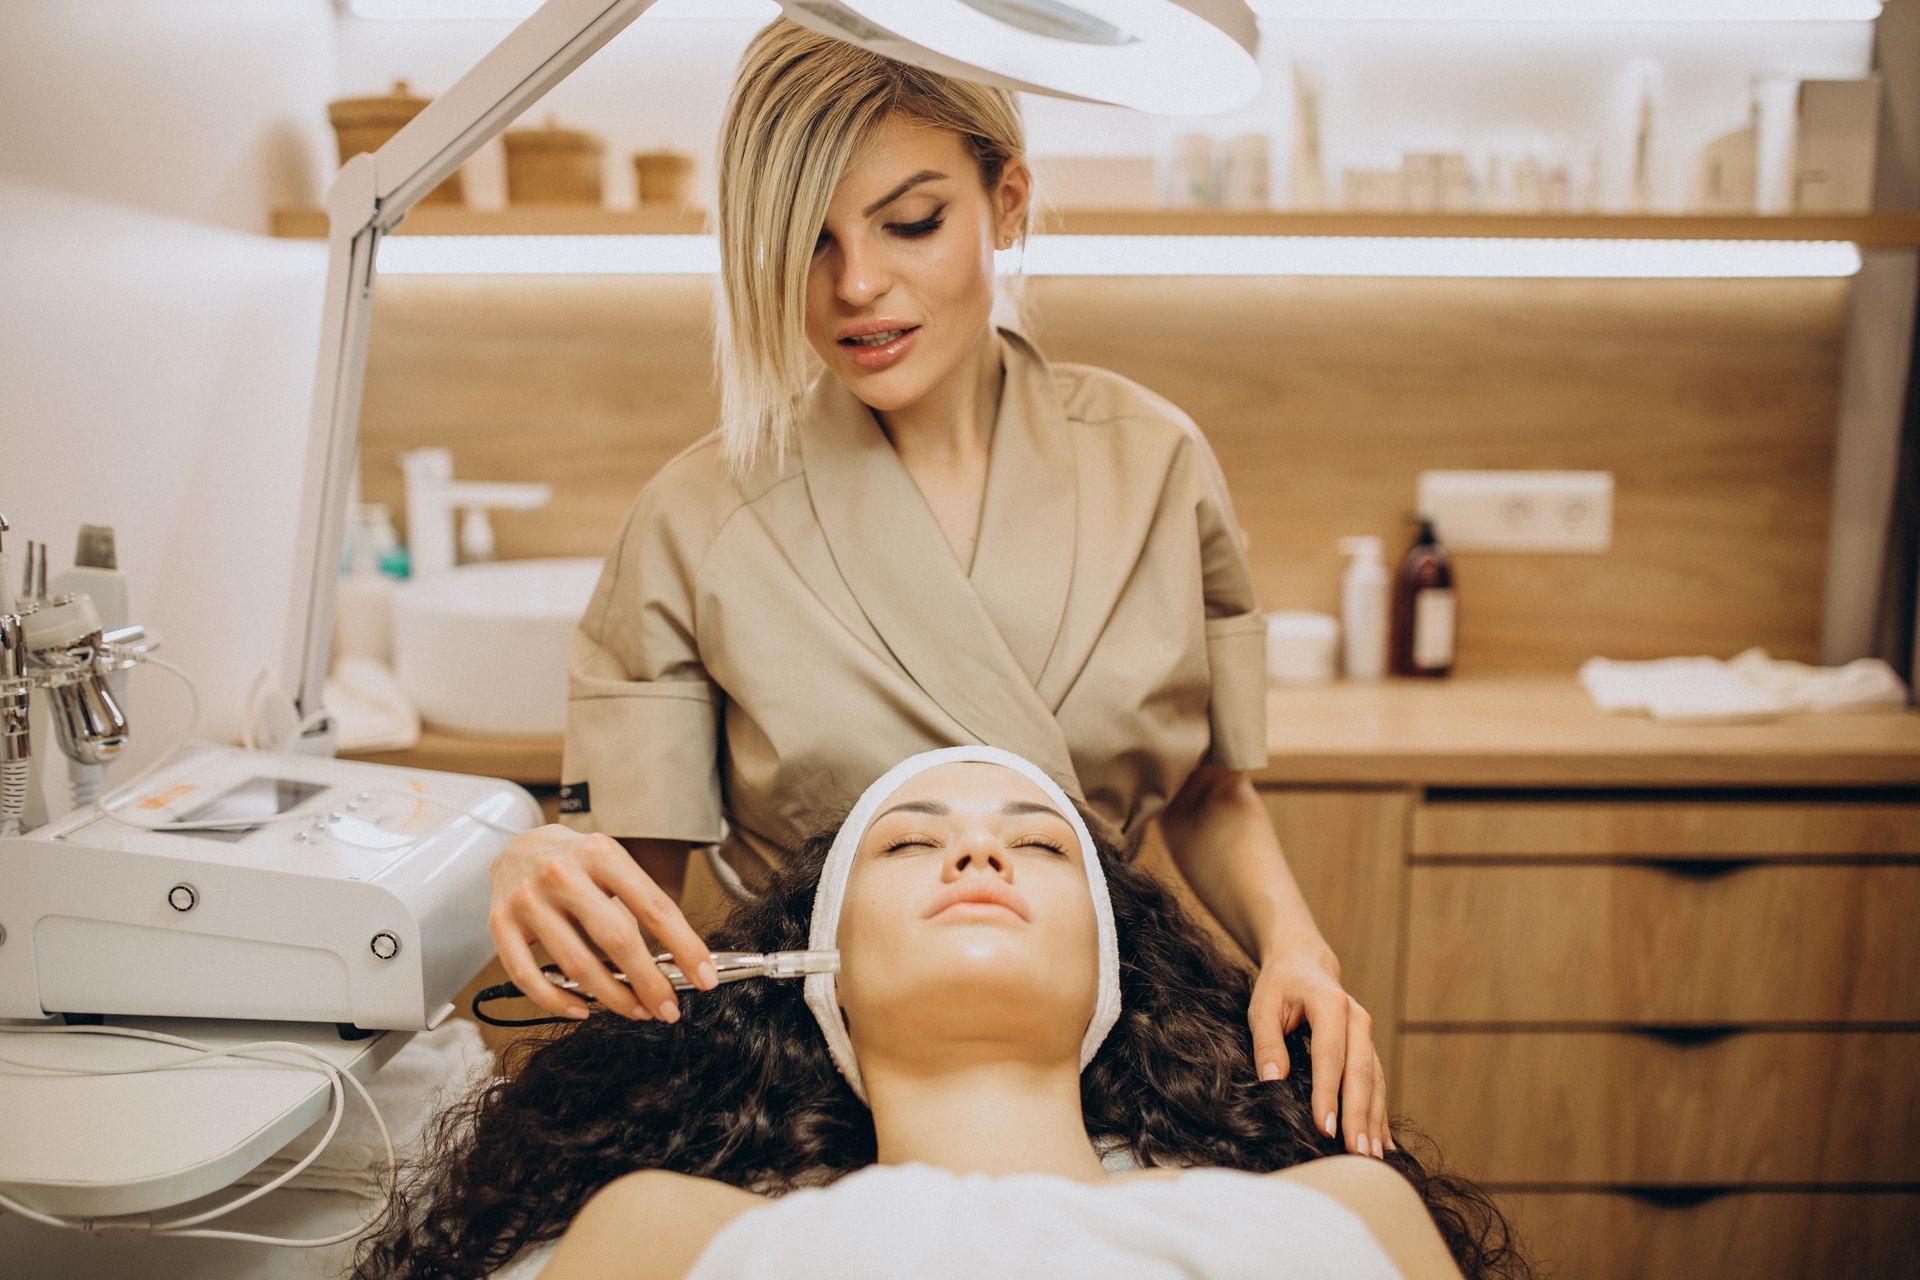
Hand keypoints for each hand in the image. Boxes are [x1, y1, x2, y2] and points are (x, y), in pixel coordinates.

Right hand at [488, 825, 715, 1022]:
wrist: (516, 847)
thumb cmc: (576, 863)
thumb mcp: (613, 865)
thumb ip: (639, 904)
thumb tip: (677, 962)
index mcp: (601, 854)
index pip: (654, 906)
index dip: (684, 946)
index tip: (704, 977)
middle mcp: (562, 873)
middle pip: (617, 938)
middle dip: (650, 982)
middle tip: (669, 1009)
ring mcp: (527, 899)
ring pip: (577, 965)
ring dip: (613, 998)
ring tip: (636, 1010)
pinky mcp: (500, 924)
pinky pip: (528, 977)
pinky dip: (558, 1001)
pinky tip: (582, 1010)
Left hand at [1249, 954, 1390, 1158]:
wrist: (1304, 964)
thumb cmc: (1279, 986)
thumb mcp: (1262, 1006)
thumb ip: (1267, 1042)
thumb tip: (1271, 1082)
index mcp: (1331, 1004)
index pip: (1331, 1055)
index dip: (1329, 1093)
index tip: (1325, 1128)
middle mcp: (1357, 1020)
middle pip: (1361, 1073)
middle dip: (1359, 1116)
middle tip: (1356, 1153)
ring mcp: (1367, 1035)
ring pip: (1375, 1082)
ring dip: (1374, 1121)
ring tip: (1371, 1157)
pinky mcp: (1368, 1049)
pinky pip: (1378, 1084)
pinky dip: (1380, 1114)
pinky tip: (1383, 1144)